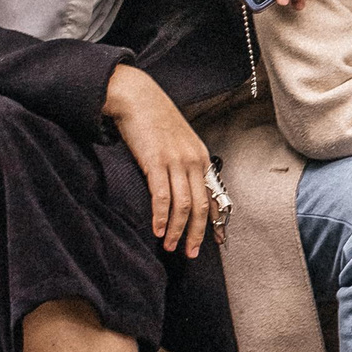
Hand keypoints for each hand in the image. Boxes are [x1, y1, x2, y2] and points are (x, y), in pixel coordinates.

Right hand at [103, 66, 213, 255]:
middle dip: (197, 234)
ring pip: (183, 206)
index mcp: (201, 158)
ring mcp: (176, 162)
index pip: (213, 196)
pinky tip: (157, 230)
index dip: (214, 222)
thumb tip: (184, 188)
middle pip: (201, 207)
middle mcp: (194, 161)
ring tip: (170, 247)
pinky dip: (161, 217)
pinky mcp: (156, 162)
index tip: (215, 242)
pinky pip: (162, 196)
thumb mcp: (178, 142)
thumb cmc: (154, 119)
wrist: (136, 96)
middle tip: (191, 254)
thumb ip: (184, 163)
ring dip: (177, 231)